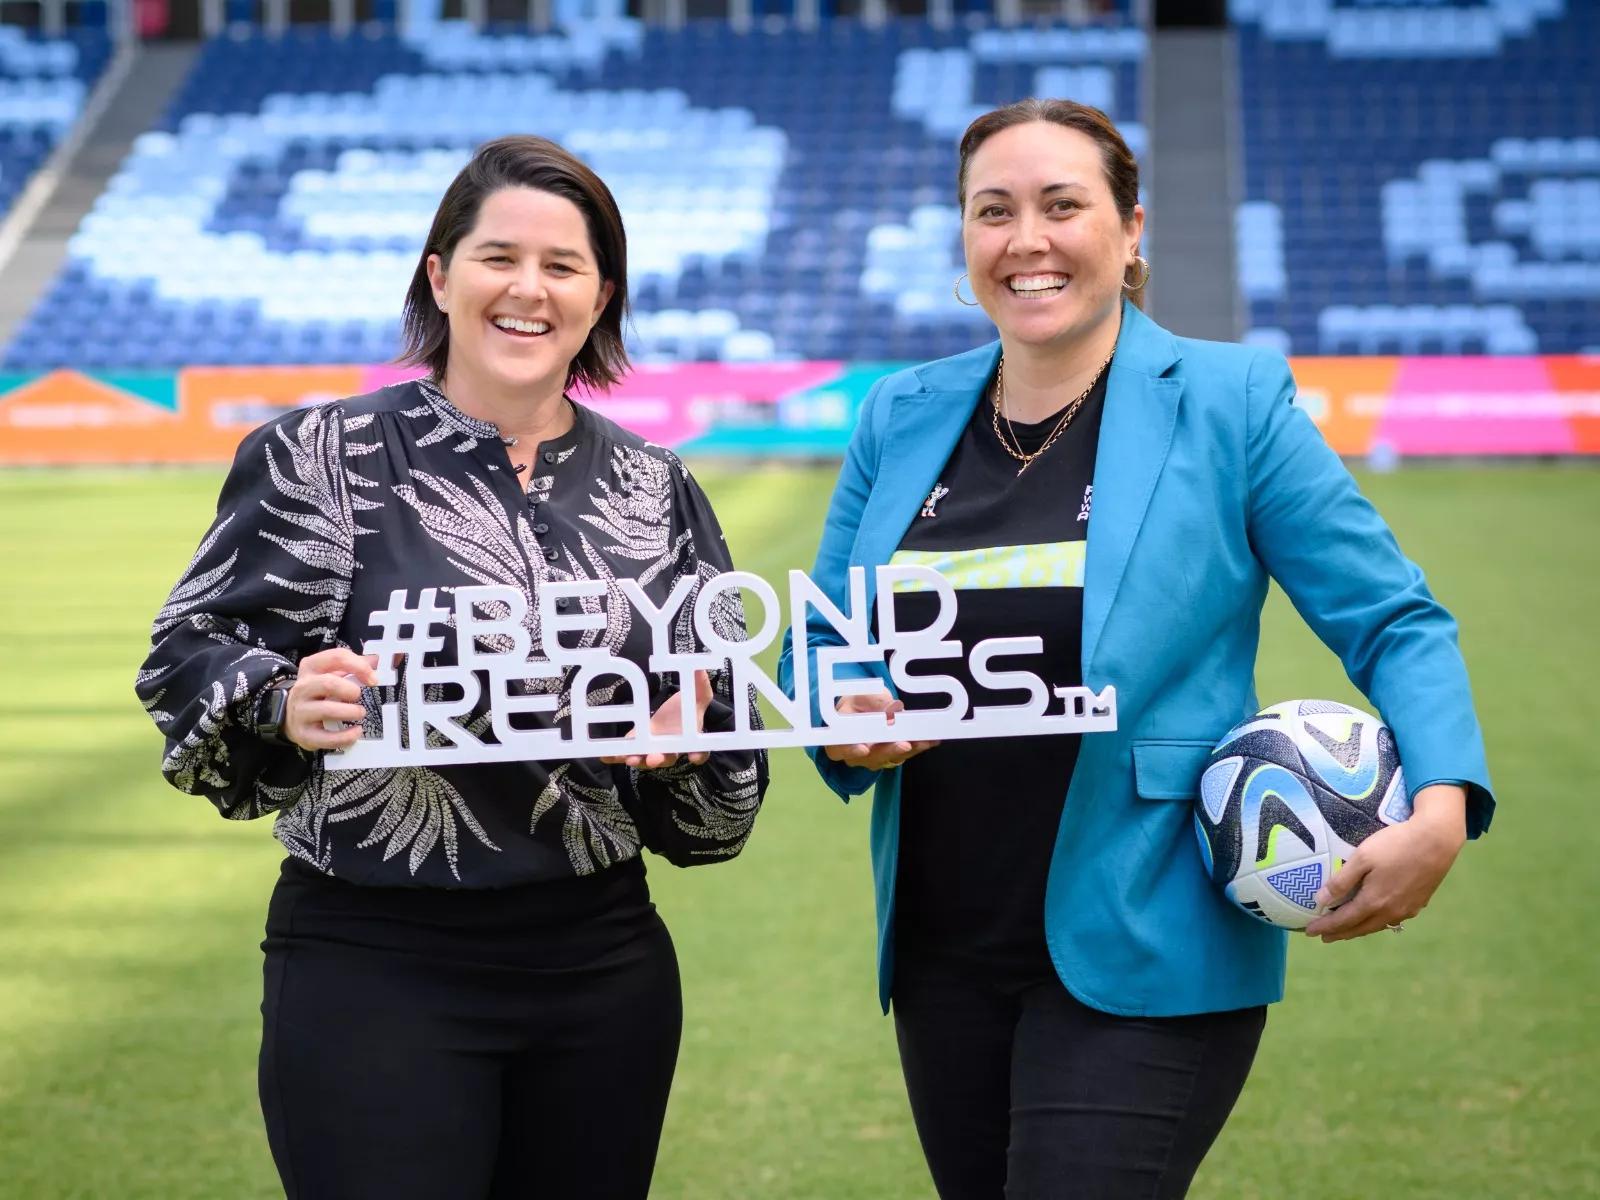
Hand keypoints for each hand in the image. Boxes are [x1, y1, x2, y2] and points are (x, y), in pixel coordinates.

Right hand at [284, 649, 378, 751]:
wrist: (292, 716)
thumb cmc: (318, 693)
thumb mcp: (331, 674)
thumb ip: (354, 666)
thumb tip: (377, 660)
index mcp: (311, 668)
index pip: (336, 657)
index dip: (359, 666)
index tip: (373, 679)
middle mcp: (303, 688)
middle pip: (328, 684)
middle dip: (351, 690)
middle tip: (360, 696)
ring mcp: (301, 711)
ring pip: (327, 710)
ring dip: (351, 712)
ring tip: (360, 713)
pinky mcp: (304, 734)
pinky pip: (327, 737)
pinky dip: (346, 736)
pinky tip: (356, 732)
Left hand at [601, 670, 713, 770]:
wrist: (675, 713)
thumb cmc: (689, 708)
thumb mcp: (698, 694)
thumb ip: (700, 685)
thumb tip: (699, 667)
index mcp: (691, 738)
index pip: (700, 750)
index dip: (698, 754)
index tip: (694, 756)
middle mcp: (672, 748)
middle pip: (668, 758)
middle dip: (660, 759)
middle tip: (653, 759)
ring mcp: (653, 748)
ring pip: (646, 758)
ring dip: (638, 759)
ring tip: (630, 758)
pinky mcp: (637, 744)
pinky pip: (627, 753)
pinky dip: (616, 756)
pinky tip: (605, 756)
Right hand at [822, 690, 939, 770]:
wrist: (868, 705)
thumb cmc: (859, 699)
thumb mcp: (864, 695)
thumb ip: (875, 703)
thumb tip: (891, 711)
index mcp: (839, 737)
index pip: (838, 748)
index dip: (850, 750)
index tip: (863, 748)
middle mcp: (856, 753)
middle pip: (870, 758)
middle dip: (889, 751)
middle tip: (904, 744)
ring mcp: (876, 757)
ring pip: (891, 758)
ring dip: (909, 750)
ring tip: (923, 741)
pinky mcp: (893, 755)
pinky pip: (906, 754)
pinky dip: (919, 746)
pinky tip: (933, 739)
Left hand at [1304, 784, 1467, 941]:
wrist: (1437, 840)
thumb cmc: (1396, 844)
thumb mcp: (1362, 858)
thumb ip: (1341, 881)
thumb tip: (1320, 901)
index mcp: (1374, 902)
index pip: (1343, 921)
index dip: (1325, 927)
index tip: (1309, 932)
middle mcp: (1391, 911)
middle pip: (1360, 928)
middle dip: (1340, 933)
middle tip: (1324, 937)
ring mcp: (1407, 909)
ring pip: (1377, 925)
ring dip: (1359, 929)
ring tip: (1346, 930)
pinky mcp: (1419, 902)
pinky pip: (1392, 919)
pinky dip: (1377, 922)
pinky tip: (1375, 917)